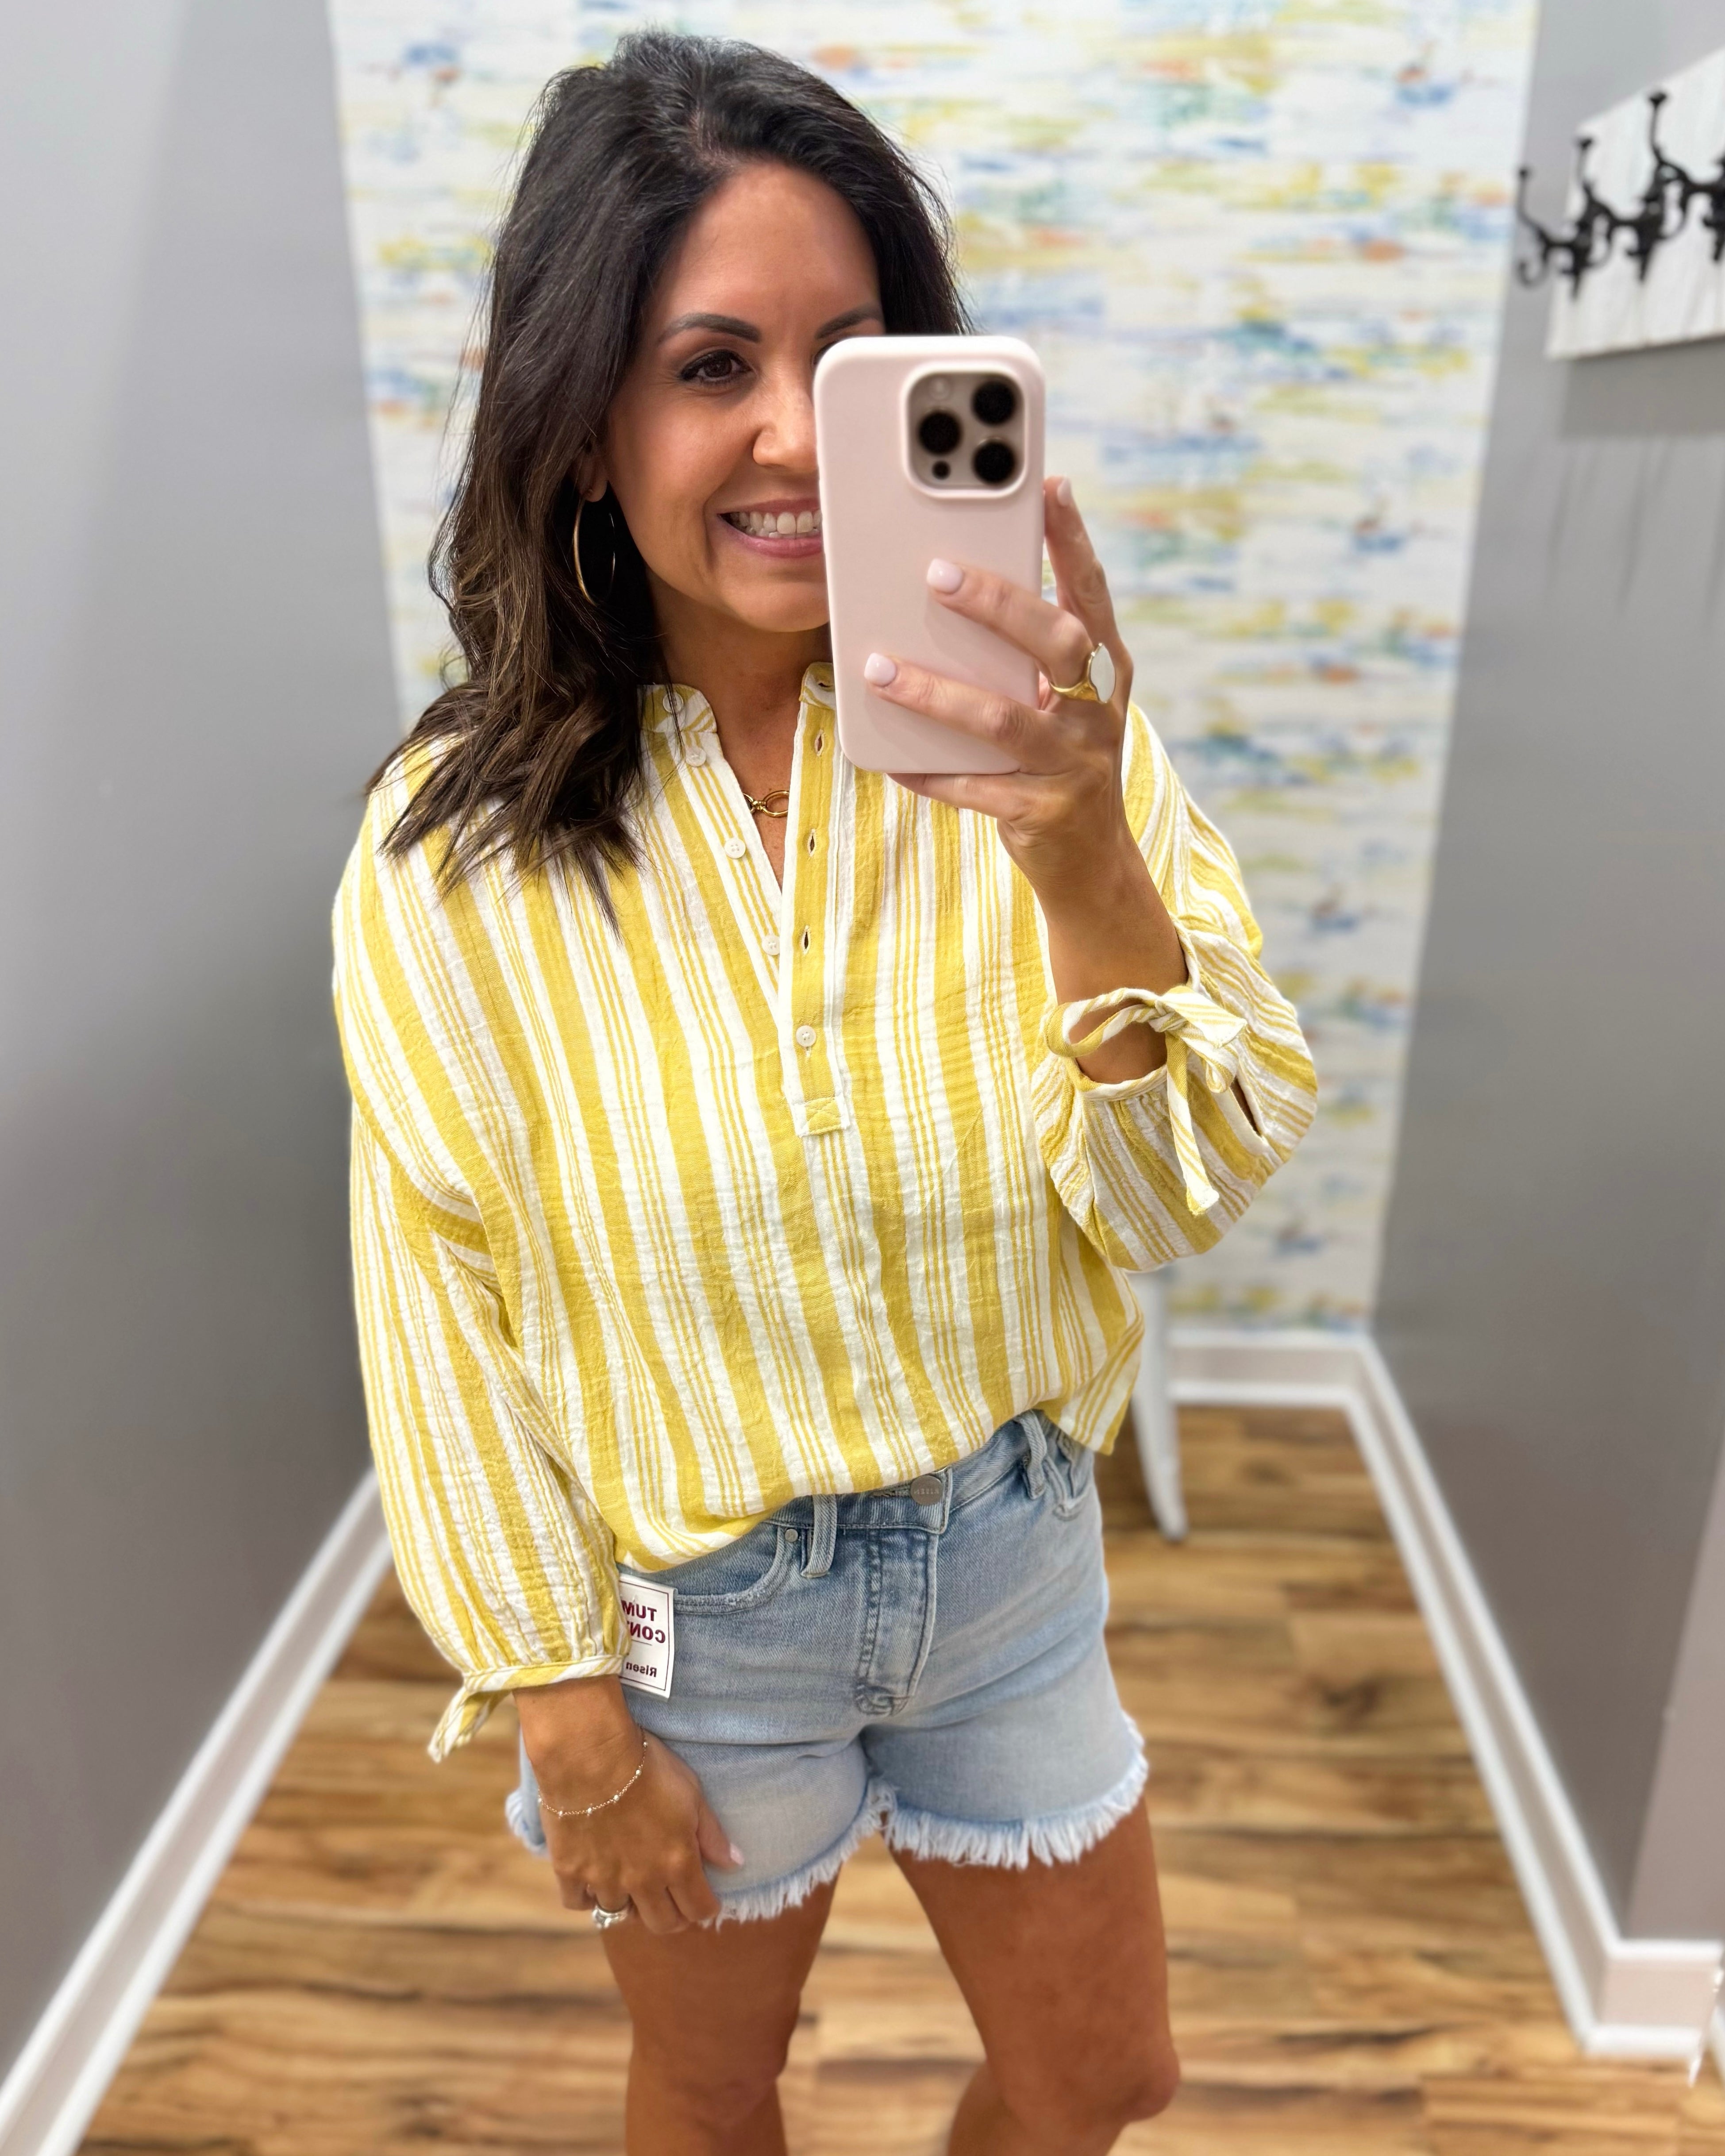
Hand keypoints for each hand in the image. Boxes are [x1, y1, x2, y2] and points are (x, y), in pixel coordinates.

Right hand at [517, 1676, 742, 1935]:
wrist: (590, 1754)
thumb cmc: (648, 1767)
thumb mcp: (691, 1793)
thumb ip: (712, 1834)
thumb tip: (735, 1864)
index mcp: (677, 1863)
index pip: (699, 1909)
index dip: (706, 1907)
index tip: (705, 1898)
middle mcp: (642, 1881)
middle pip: (662, 1924)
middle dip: (673, 1916)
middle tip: (672, 1900)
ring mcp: (604, 1880)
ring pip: (619, 1916)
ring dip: (630, 1905)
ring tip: (632, 1887)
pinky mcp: (570, 1871)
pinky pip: (579, 1903)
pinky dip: (588, 1897)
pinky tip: (594, 1880)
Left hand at [869, 475, 1142, 906]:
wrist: (1091, 863)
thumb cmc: (1059, 761)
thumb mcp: (1058, 702)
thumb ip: (1026, 655)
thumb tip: (952, 591)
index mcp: (1106, 671)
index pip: (1092, 593)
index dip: (1074, 540)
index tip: (1049, 486)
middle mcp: (1097, 711)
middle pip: (1056, 643)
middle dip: (998, 604)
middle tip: (936, 573)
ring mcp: (1074, 764)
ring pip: (1002, 718)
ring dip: (936, 692)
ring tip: (878, 668)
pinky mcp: (1042, 812)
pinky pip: (974, 787)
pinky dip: (930, 771)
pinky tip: (890, 757)